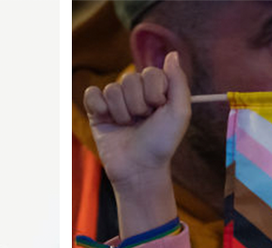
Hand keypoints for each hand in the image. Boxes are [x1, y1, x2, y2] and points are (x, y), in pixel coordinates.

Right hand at [83, 52, 189, 237]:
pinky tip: (108, 120)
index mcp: (154, 89)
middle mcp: (134, 92)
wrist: (139, 169)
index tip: (159, 110)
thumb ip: (178, 82)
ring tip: (128, 127)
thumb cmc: (161, 143)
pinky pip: (91, 94)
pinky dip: (98, 106)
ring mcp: (114, 101)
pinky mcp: (96, 111)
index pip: (150, 73)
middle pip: (129, 79)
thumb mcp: (179, 113)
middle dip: (138, 105)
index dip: (154, 93)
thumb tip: (172, 54)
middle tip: (142, 122)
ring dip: (122, 112)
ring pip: (112, 89)